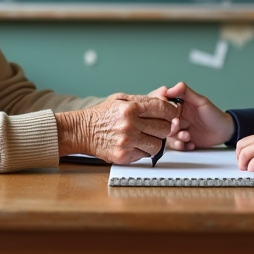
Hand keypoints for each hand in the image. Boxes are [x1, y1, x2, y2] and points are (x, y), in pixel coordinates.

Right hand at [55, 94, 178, 163]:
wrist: (82, 131)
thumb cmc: (103, 114)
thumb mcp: (122, 99)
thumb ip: (144, 100)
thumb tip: (166, 98)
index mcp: (131, 107)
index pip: (164, 109)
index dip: (172, 112)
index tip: (171, 114)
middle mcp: (130, 124)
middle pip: (165, 128)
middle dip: (165, 127)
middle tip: (158, 126)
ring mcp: (127, 141)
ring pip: (158, 145)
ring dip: (155, 141)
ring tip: (146, 136)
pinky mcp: (123, 155)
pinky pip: (145, 155)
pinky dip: (143, 150)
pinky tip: (135, 144)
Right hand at [154, 82, 232, 150]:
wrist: (224, 131)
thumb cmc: (214, 114)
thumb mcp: (201, 101)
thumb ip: (186, 92)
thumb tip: (170, 88)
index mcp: (177, 105)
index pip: (161, 104)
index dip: (161, 109)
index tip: (168, 112)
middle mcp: (175, 117)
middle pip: (161, 122)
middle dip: (169, 126)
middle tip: (179, 126)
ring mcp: (178, 130)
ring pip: (167, 135)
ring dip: (176, 138)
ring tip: (187, 136)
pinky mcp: (182, 141)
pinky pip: (175, 145)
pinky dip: (182, 146)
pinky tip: (191, 143)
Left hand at [236, 131, 253, 175]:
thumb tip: (249, 158)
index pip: (244, 141)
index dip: (240, 152)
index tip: (242, 161)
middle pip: (241, 146)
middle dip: (239, 158)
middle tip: (243, 167)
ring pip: (244, 154)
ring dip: (244, 164)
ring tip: (248, 170)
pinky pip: (252, 163)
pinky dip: (252, 169)